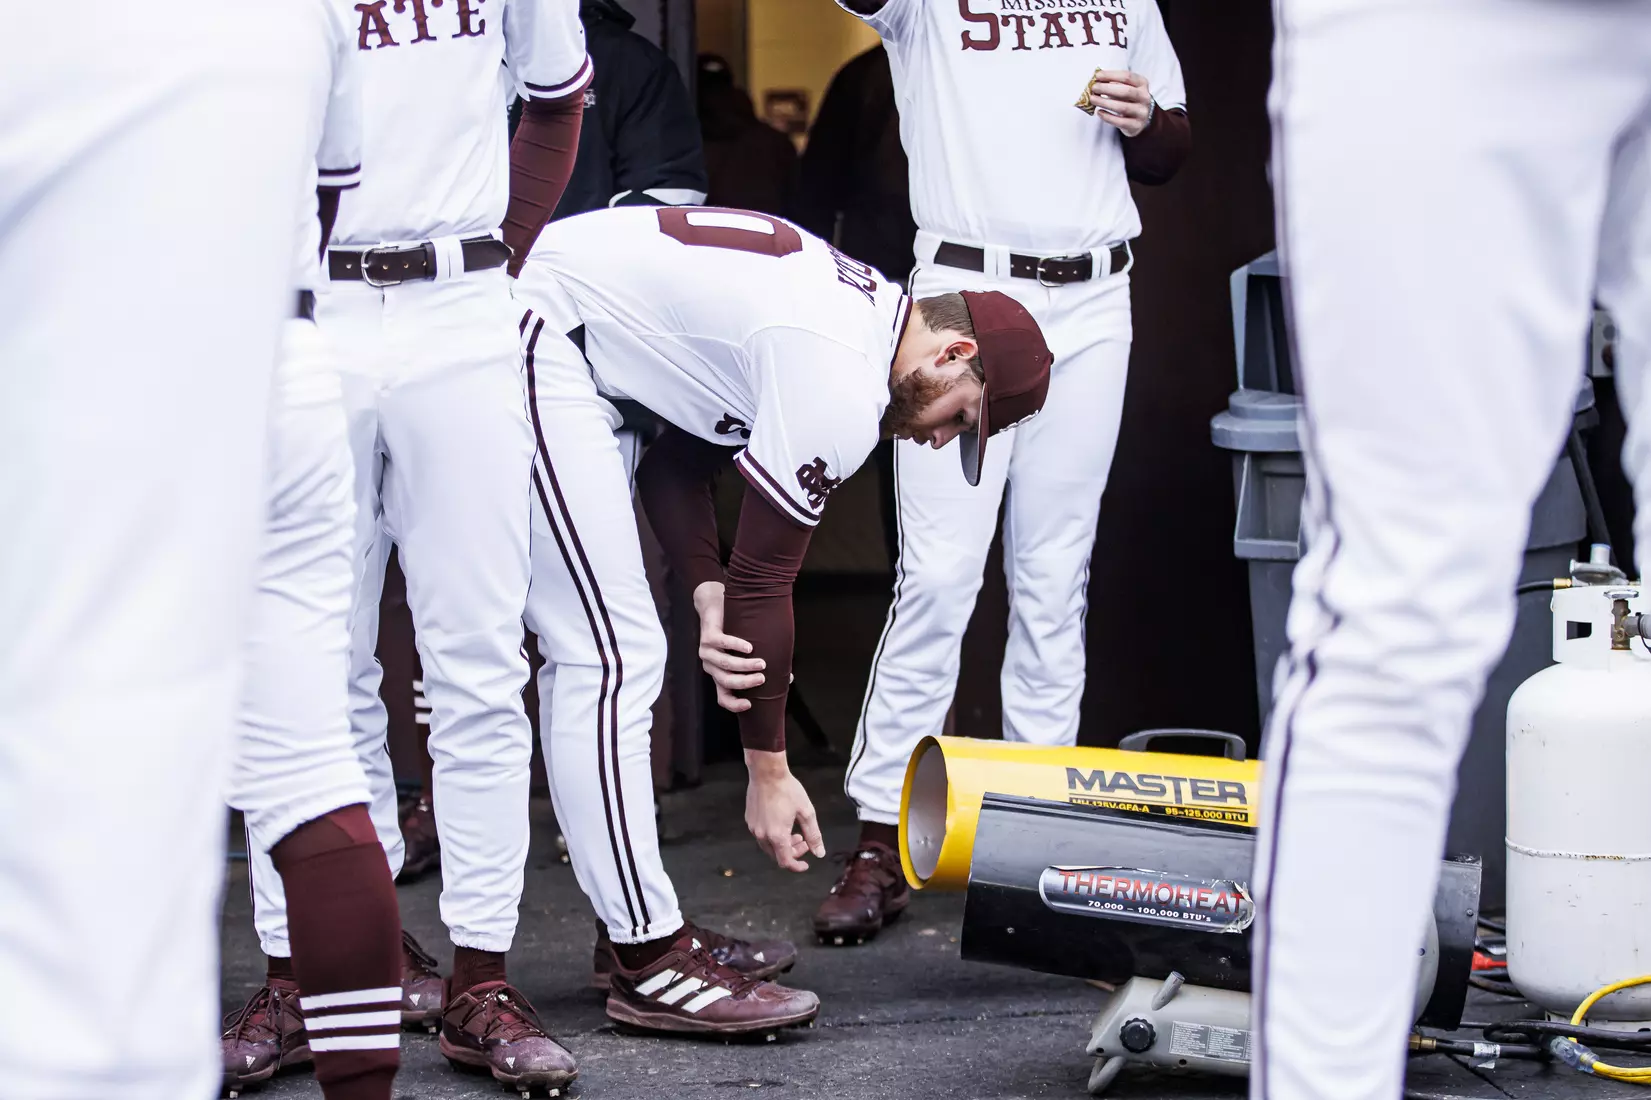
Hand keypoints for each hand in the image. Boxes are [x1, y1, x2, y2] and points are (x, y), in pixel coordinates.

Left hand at [693, 581, 764, 712]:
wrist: (714, 606)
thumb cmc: (736, 632)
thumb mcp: (748, 654)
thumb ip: (764, 667)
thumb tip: (788, 679)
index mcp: (719, 675)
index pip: (723, 698)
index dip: (734, 704)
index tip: (750, 704)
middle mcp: (711, 667)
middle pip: (727, 682)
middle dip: (746, 682)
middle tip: (763, 678)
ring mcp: (707, 652)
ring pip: (725, 664)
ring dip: (745, 666)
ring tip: (762, 663)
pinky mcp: (707, 636)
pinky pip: (722, 643)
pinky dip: (736, 646)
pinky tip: (749, 647)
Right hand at [744, 750, 825, 871]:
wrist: (767, 772)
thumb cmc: (788, 790)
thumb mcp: (806, 812)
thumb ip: (813, 835)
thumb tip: (819, 853)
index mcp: (777, 835)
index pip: (786, 862)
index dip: (797, 866)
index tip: (806, 864)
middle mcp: (762, 835)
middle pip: (777, 855)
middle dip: (792, 852)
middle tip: (804, 841)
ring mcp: (754, 828)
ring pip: (769, 846)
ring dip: (783, 844)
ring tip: (795, 832)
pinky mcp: (750, 820)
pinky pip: (762, 836)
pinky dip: (773, 836)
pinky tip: (782, 823)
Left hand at [1087, 69, 1152, 137]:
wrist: (1139, 119)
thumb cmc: (1128, 100)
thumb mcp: (1125, 88)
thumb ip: (1113, 83)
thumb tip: (1096, 80)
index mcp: (1142, 83)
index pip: (1127, 77)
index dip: (1111, 75)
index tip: (1097, 76)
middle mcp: (1144, 97)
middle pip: (1125, 91)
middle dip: (1107, 89)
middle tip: (1094, 88)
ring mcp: (1141, 112)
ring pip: (1122, 107)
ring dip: (1105, 102)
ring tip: (1093, 99)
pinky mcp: (1136, 125)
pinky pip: (1120, 122)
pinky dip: (1107, 117)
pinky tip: (1099, 112)